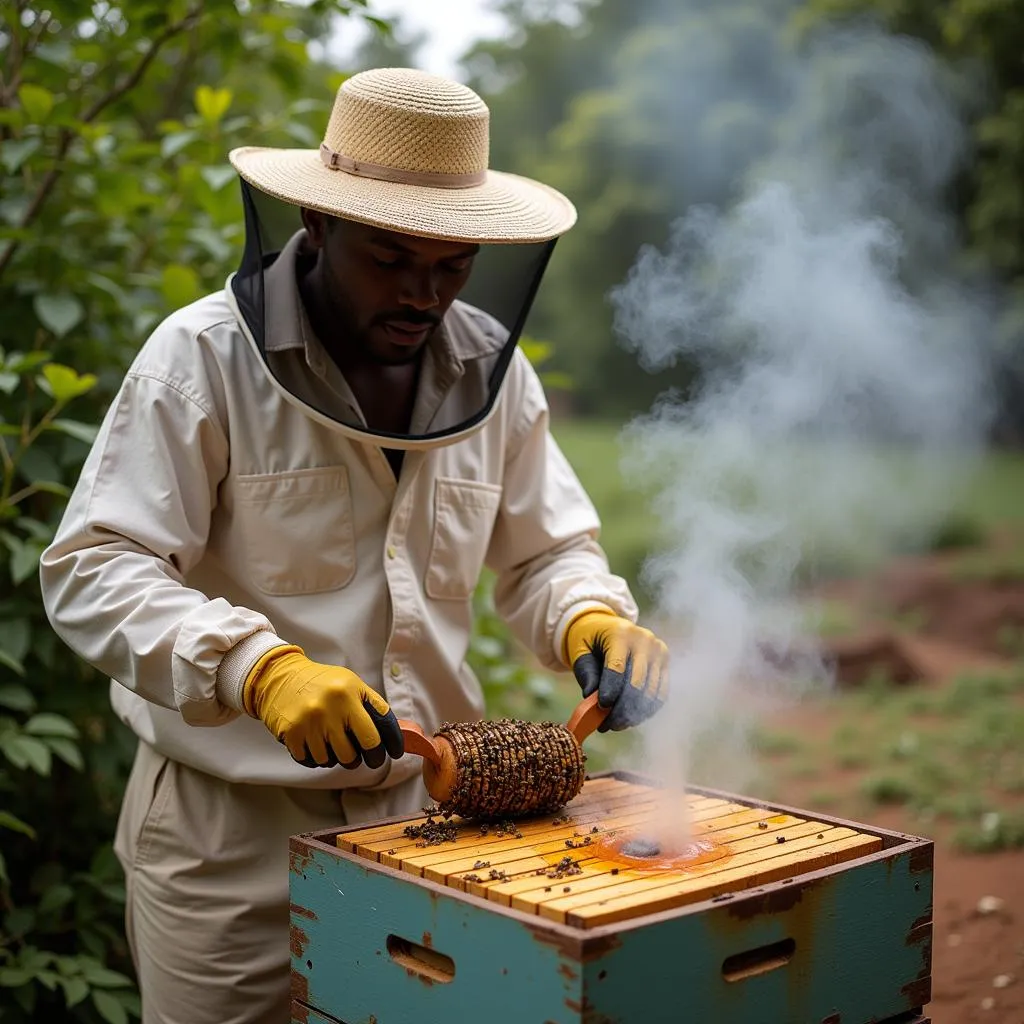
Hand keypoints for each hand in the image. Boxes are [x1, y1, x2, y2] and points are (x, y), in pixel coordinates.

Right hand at [243, 645, 403, 768]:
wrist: (280, 676)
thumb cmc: (321, 682)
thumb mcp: (350, 683)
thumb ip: (371, 705)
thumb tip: (393, 734)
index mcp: (350, 693)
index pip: (379, 729)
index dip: (391, 745)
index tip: (394, 754)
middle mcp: (331, 707)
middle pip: (355, 753)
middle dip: (362, 758)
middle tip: (360, 756)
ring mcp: (310, 722)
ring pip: (332, 760)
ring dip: (335, 757)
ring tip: (332, 744)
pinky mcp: (292, 734)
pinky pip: (311, 761)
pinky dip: (316, 758)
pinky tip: (315, 744)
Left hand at [564, 610, 668, 731]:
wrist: (608, 625)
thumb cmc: (591, 640)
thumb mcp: (581, 651)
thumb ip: (587, 674)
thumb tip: (593, 703)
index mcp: (620, 633)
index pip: (617, 667)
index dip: (610, 691)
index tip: (601, 709)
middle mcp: (644, 640)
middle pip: (636, 683)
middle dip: (620, 709)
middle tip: (605, 726)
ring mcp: (658, 651)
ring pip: (650, 692)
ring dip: (633, 714)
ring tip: (615, 724)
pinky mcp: (665, 662)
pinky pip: (661, 693)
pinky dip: (646, 710)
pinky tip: (631, 718)